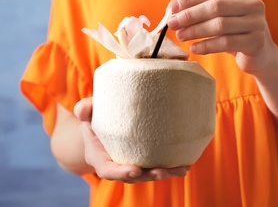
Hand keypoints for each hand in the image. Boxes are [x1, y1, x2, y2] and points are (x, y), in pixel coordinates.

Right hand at [74, 98, 190, 182]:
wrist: (102, 126)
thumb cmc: (95, 118)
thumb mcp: (88, 113)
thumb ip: (85, 110)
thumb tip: (83, 109)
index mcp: (100, 158)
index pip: (108, 171)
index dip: (121, 173)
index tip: (134, 170)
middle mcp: (117, 165)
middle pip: (133, 176)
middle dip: (148, 175)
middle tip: (162, 171)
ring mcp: (132, 163)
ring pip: (148, 173)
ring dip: (165, 173)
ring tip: (181, 169)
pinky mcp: (145, 159)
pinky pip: (158, 166)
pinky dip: (172, 167)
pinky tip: (186, 164)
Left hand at [167, 0, 275, 73]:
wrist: (261, 55)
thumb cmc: (235, 34)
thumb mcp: (222, 17)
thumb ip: (203, 11)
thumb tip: (172, 11)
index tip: (171, 8)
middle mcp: (252, 5)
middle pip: (215, 6)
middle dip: (190, 15)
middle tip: (172, 24)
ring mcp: (256, 23)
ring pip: (219, 25)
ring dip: (195, 30)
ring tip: (180, 36)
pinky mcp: (256, 42)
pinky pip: (225, 43)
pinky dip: (206, 46)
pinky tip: (194, 49)